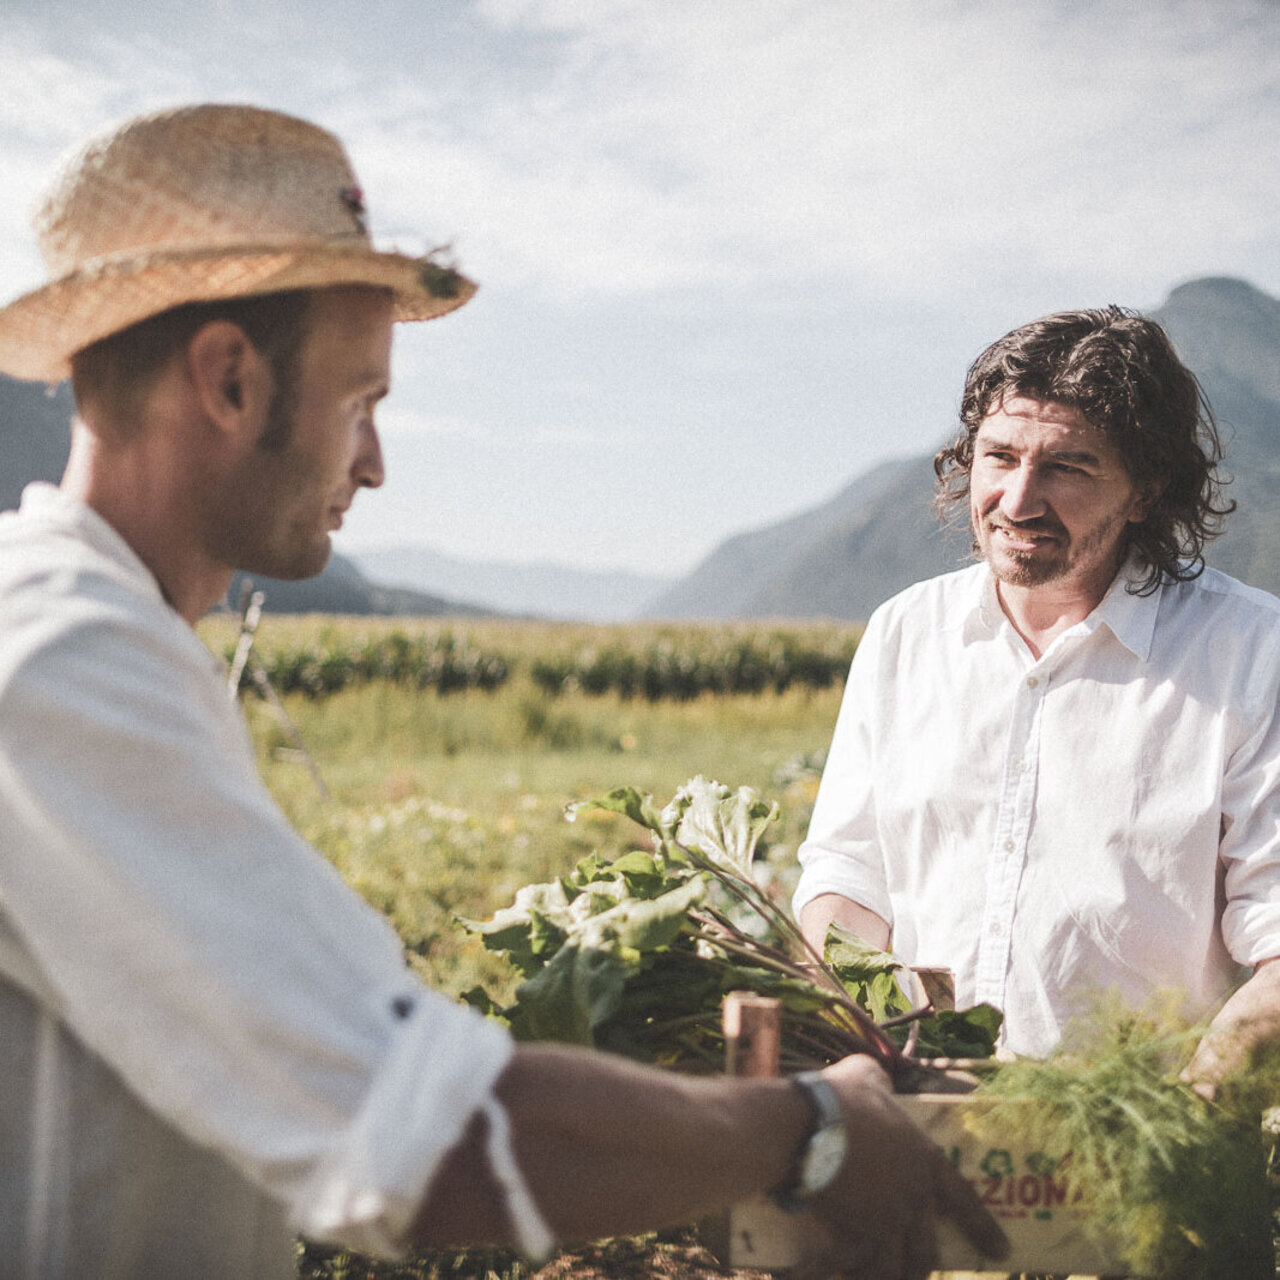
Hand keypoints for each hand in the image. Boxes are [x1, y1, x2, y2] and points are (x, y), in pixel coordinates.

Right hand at [796, 1055, 1008, 1279]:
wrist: (810, 1125)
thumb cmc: (841, 1096)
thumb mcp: (867, 1075)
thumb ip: (880, 1083)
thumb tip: (877, 1082)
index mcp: (924, 1158)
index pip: (963, 1200)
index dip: (984, 1228)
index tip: (1000, 1251)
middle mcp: (912, 1196)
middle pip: (926, 1249)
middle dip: (919, 1266)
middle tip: (912, 1272)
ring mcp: (885, 1219)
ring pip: (894, 1269)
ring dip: (886, 1275)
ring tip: (872, 1275)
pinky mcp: (855, 1233)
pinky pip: (857, 1264)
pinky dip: (850, 1269)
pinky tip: (839, 1269)